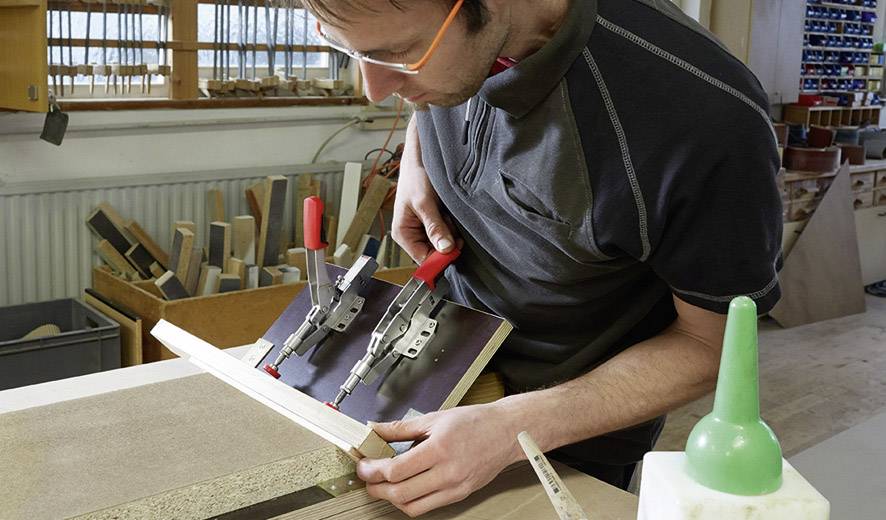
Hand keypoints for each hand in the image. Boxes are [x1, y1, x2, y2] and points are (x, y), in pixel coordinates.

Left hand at [357, 404, 521, 516]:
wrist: (506, 432)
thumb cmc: (474, 422)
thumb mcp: (434, 418)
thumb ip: (400, 428)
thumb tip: (374, 429)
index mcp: (439, 448)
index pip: (396, 470)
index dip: (373, 470)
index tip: (363, 465)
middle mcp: (448, 471)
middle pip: (400, 492)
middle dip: (376, 487)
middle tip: (367, 477)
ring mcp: (455, 487)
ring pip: (412, 506)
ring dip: (390, 498)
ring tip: (382, 485)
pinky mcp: (460, 495)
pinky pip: (427, 508)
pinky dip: (409, 503)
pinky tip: (404, 490)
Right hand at [392, 117, 457, 262]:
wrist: (421, 157)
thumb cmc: (415, 177)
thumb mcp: (425, 203)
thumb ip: (434, 227)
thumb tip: (445, 250)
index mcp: (402, 234)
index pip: (423, 259)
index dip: (440, 258)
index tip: (454, 249)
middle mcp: (412, 235)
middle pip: (435, 253)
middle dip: (446, 241)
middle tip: (449, 223)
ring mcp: (424, 230)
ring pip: (443, 243)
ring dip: (450, 232)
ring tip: (446, 213)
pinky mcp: (434, 223)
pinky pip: (447, 233)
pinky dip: (452, 225)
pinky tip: (448, 212)